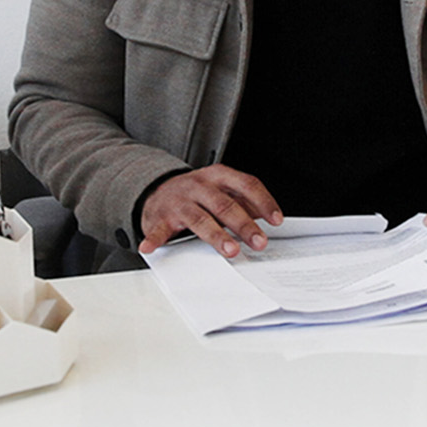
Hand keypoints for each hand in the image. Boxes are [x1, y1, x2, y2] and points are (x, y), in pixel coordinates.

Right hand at [138, 165, 283, 257]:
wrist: (157, 189)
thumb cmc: (196, 194)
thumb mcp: (221, 189)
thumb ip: (243, 201)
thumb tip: (268, 216)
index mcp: (218, 176)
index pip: (246, 184)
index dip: (263, 201)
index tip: (276, 219)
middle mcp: (199, 186)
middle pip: (225, 204)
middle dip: (244, 224)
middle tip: (258, 241)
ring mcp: (180, 201)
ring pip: (200, 218)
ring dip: (216, 235)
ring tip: (230, 249)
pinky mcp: (160, 216)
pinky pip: (159, 229)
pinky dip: (155, 239)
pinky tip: (151, 247)